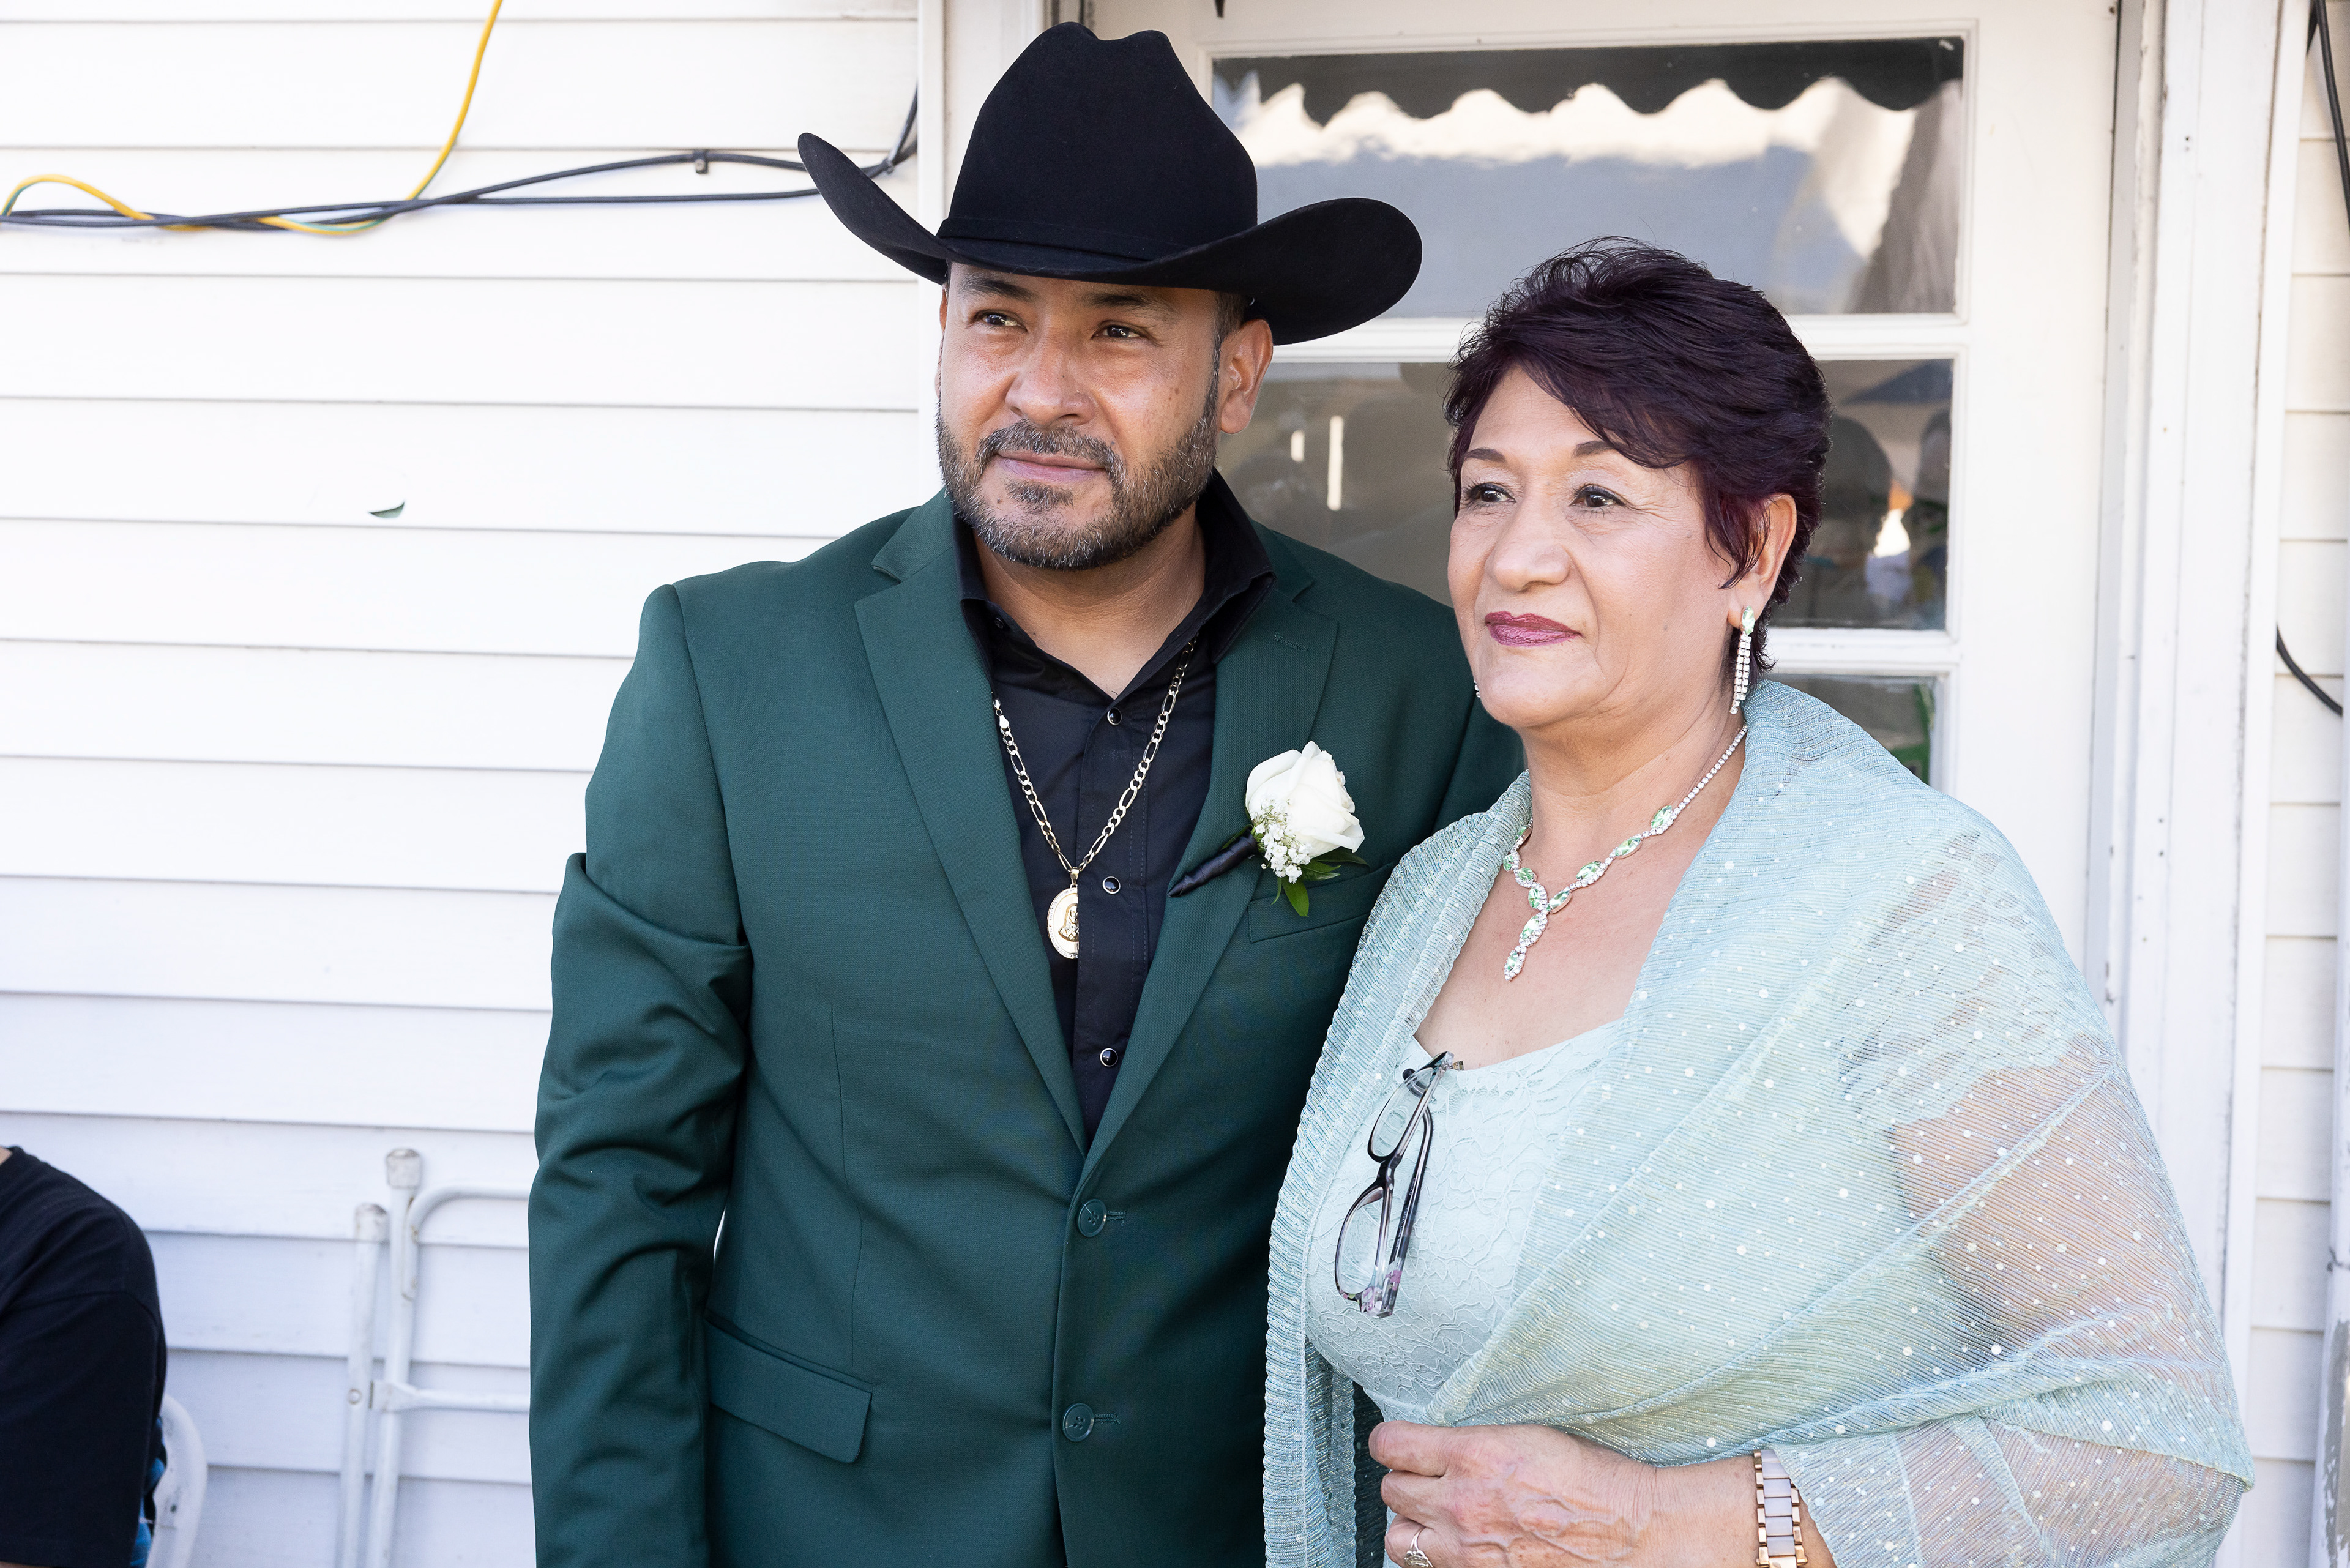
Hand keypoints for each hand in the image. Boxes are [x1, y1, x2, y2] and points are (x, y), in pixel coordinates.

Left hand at [1370, 1420, 1759, 1567]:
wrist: (1632, 1535)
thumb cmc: (1594, 1483)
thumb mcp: (1529, 1438)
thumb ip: (1474, 1444)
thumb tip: (1442, 1445)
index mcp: (1473, 1456)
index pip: (1391, 1445)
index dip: (1391, 1443)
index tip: (1398, 1444)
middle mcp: (1460, 1504)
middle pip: (1390, 1490)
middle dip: (1405, 1481)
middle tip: (1425, 1479)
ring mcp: (1465, 1550)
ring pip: (1397, 1539)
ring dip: (1411, 1525)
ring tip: (1434, 1517)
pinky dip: (1437, 1557)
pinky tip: (1459, 1544)